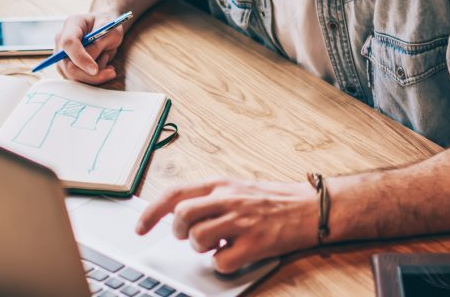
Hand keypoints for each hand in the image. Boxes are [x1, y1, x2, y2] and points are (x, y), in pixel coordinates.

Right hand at [54, 11, 126, 84]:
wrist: (105, 29)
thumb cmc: (108, 26)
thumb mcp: (110, 30)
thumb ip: (98, 44)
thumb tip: (90, 63)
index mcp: (72, 24)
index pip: (69, 43)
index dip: (80, 58)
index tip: (95, 69)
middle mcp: (62, 40)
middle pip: (68, 65)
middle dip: (91, 75)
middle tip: (111, 72)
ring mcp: (61, 56)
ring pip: (73, 76)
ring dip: (95, 75)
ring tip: (106, 59)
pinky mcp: (65, 68)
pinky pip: (78, 80)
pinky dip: (93, 78)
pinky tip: (103, 67)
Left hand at [134, 179, 318, 273]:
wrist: (309, 207)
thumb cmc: (272, 200)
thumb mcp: (236, 187)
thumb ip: (208, 197)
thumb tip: (178, 213)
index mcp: (220, 184)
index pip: (174, 194)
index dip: (151, 213)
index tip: (140, 228)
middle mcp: (228, 199)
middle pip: (182, 216)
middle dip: (180, 233)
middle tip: (191, 238)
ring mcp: (241, 221)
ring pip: (198, 240)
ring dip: (202, 249)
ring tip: (218, 245)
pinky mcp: (255, 243)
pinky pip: (221, 262)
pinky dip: (222, 265)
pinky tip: (234, 255)